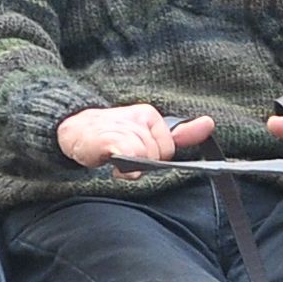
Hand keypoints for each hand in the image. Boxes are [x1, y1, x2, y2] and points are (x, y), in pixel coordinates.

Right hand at [58, 104, 213, 167]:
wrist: (73, 130)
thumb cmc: (112, 135)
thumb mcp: (149, 133)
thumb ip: (180, 133)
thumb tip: (209, 124)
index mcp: (150, 115)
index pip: (169, 149)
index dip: (155, 157)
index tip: (137, 153)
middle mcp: (141, 117)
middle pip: (158, 156)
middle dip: (143, 162)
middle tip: (123, 154)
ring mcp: (126, 127)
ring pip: (145, 159)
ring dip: (130, 165)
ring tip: (114, 156)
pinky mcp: (109, 140)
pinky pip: (129, 158)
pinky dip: (124, 166)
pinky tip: (112, 161)